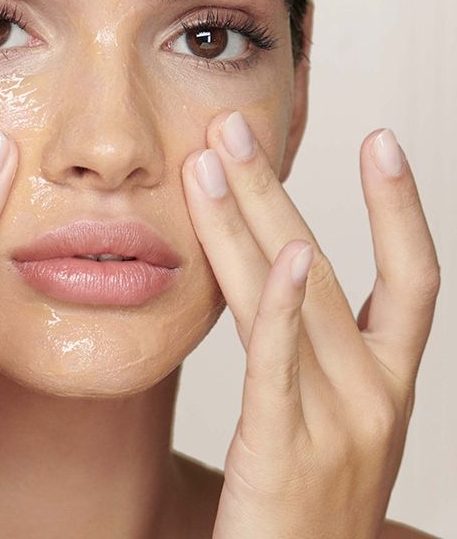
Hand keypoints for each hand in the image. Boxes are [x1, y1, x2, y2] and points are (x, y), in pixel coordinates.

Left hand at [182, 111, 439, 538]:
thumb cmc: (304, 503)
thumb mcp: (326, 419)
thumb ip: (306, 353)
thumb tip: (276, 278)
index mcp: (388, 384)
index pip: (413, 278)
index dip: (400, 207)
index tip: (380, 140)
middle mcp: (376, 394)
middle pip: (327, 264)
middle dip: (277, 188)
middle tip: (236, 124)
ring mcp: (339, 421)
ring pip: (293, 294)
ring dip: (248, 216)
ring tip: (211, 157)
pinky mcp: (286, 448)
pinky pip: (280, 360)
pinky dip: (279, 302)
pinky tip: (275, 250)